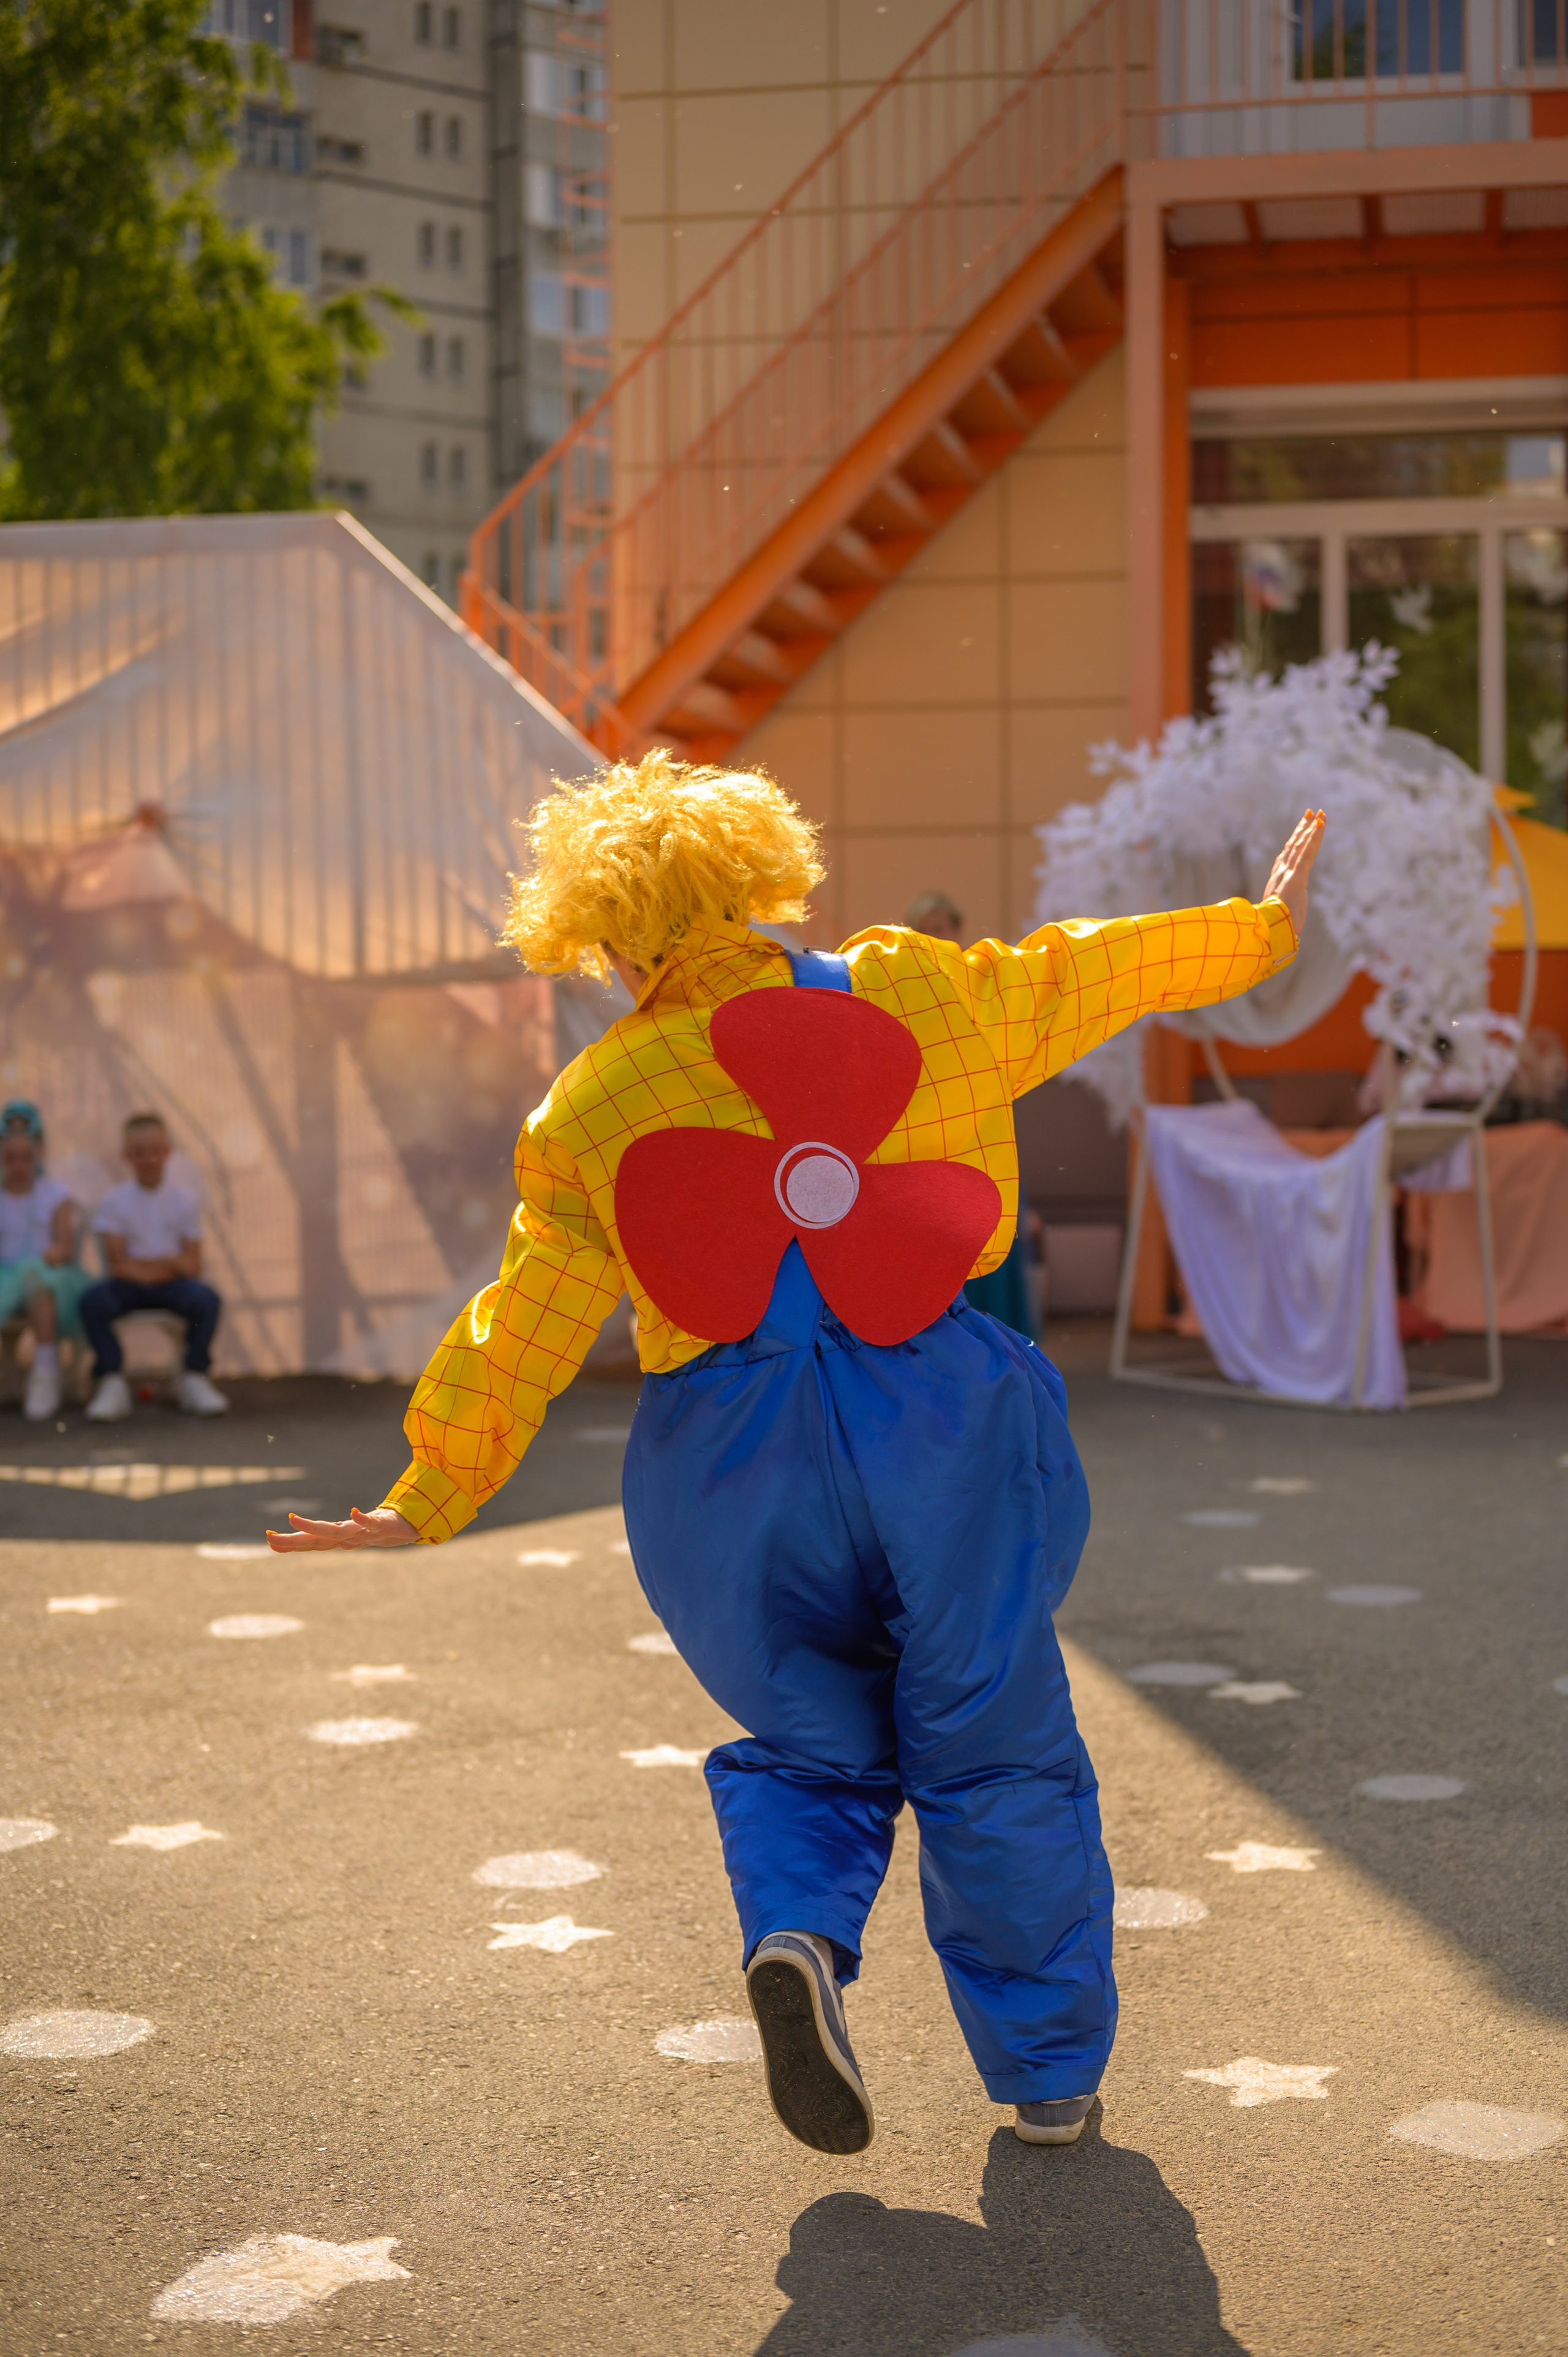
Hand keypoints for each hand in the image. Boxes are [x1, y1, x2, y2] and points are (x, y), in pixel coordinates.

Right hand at [266, 1506, 418, 1552]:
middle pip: (318, 1540)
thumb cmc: (374, 1530)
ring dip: (316, 1527)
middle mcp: (349, 1538)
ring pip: (338, 1532)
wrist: (407, 1529)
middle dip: (295, 1540)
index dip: (291, 1542)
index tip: (269, 1539)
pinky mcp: (382, 1525)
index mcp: (339, 1538)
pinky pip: (371, 1523)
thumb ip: (324, 1531)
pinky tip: (352, 1512)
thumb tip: (300, 1527)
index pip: (311, 1541)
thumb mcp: (347, 1531)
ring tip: (294, 1520)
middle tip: (272, 1539)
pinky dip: (362, 1520)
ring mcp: (364, 1533)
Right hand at [1263, 808, 1324, 937]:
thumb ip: (1282, 910)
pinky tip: (1320, 825)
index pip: (1287, 856)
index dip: (1294, 841)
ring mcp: (1288, 873)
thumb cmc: (1273, 929)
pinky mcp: (1297, 876)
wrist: (1268, 933)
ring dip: (1311, 828)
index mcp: (1276, 881)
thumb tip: (1285, 920)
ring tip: (1320, 814)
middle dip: (1303, 828)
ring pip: (1301, 845)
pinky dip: (1314, 837)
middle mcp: (1280, 872)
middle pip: (1294, 845)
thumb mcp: (1279, 915)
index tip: (1300, 829)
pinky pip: (1307, 852)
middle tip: (1312, 812)